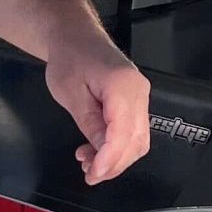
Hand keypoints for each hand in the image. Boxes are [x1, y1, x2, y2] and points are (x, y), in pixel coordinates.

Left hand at [44, 40, 151, 183]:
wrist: (75, 37)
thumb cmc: (70, 58)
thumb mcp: (71, 95)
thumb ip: (90, 126)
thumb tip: (103, 154)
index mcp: (122, 86)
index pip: (123, 133)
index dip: (109, 159)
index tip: (93, 174)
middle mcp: (139, 91)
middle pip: (136, 141)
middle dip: (113, 164)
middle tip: (89, 174)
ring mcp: (141, 97)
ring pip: (138, 141)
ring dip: (116, 158)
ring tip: (88, 162)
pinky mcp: (136, 101)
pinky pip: (133, 131)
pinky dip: (118, 147)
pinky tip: (97, 150)